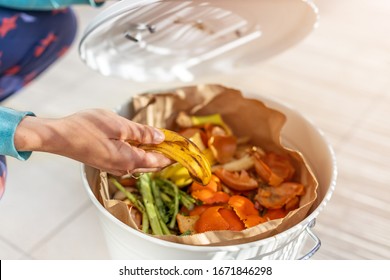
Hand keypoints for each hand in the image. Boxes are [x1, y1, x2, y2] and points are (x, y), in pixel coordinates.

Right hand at [14, 109, 171, 175]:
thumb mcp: (119, 125)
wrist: (58, 137)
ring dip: (152, 154)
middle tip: (174, 142)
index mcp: (129, 160)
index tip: (184, 145)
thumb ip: (142, 133)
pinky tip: (139, 143)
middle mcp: (123, 168)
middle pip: (152, 165)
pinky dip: (140, 153)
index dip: (173, 153)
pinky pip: (130, 161)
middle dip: (165, 154)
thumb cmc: (86, 128)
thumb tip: (161, 138)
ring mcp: (114, 167)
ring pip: (141, 163)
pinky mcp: (106, 162)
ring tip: (160, 140)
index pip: (160, 161)